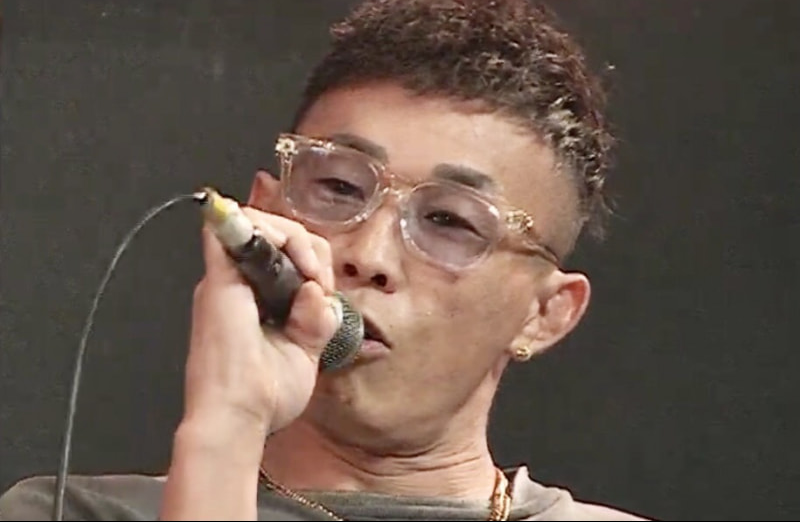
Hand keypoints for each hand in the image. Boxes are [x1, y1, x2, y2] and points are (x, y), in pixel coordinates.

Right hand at [182, 206, 337, 438]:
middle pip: (279, 233)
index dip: (314, 261)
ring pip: (261, 223)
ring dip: (298, 242)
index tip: (324, 294)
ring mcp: (227, 278)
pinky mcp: (219, 278)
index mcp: (256, 300)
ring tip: (312, 278)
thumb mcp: (307, 351)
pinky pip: (238, 229)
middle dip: (311, 249)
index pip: (288, 255)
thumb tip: (317, 290)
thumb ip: (316, 318)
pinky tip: (298, 267)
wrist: (238, 416)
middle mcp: (239, 283)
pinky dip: (273, 235)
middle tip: (320, 285)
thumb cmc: (265, 395)